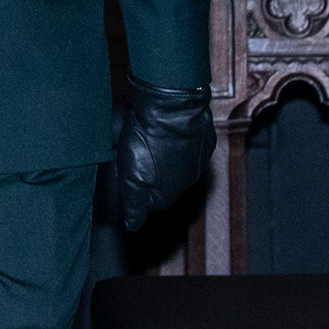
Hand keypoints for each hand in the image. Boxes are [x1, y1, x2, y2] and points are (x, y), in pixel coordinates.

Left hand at [112, 78, 213, 218]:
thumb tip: (133, 226)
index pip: (148, 201)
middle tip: (132, 148)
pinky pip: (186, 143)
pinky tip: (163, 125)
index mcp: (170, 191)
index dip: (132, 185)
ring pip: (174, 162)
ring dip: (161, 152)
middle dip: (146, 168)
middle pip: (161, 181)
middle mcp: (189, 179)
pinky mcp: (204, 137)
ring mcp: (200, 158)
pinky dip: (174, 137)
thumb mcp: (131, 176)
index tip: (124, 167)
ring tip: (146, 134)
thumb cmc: (149, 138)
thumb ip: (134, 205)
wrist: (173, 102)